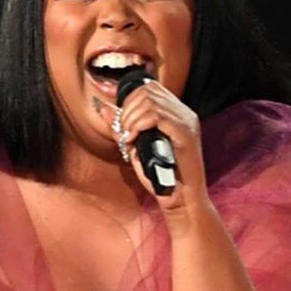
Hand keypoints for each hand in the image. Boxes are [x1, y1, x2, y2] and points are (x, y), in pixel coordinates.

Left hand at [94, 81, 210, 227]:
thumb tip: (103, 107)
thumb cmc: (161, 179)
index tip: (123, 124)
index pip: (149, 88)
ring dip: (131, 119)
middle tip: (124, 133)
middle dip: (128, 110)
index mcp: (176, 114)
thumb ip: (122, 127)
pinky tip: (134, 139)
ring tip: (129, 138)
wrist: (181, 202)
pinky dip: (139, 125)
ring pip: (151, 101)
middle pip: (148, 90)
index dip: (129, 101)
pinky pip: (157, 116)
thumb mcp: (136, 149)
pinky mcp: (186, 134)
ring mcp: (187, 122)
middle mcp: (184, 113)